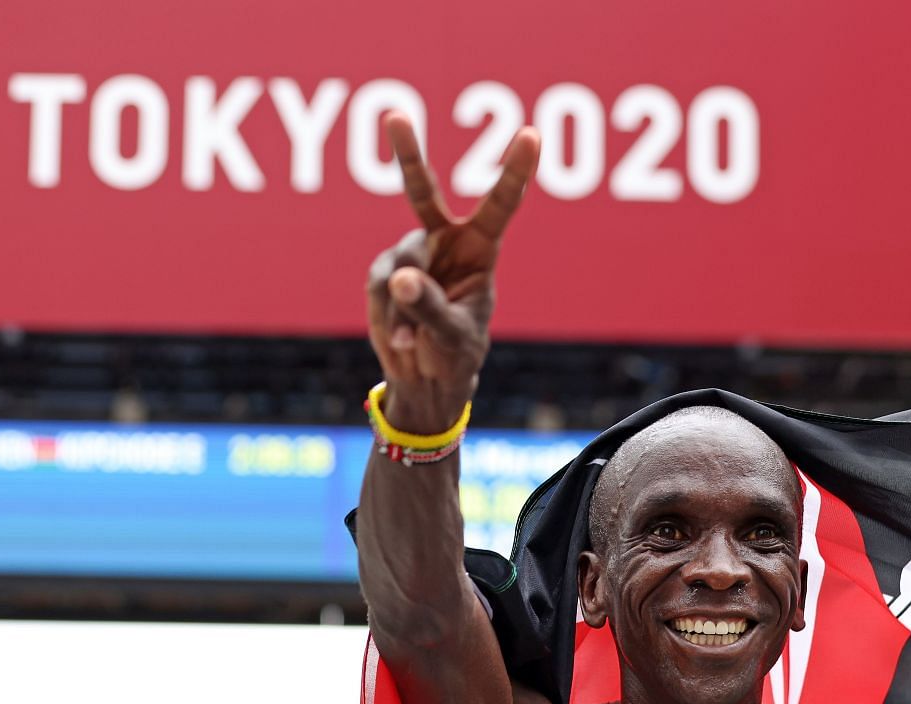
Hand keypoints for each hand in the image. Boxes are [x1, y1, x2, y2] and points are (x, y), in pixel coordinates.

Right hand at [365, 112, 539, 435]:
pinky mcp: (382, 273)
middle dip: (408, 154)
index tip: (531, 135)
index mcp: (480, 249)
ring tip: (413, 340)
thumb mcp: (451, 338)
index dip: (514, 171)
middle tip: (394, 115)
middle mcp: (444, 242)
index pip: (500, 204)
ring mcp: (410, 255)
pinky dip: (388, 318)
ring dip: (404, 308)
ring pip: (399, 264)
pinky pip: (379, 287)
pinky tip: (400, 341)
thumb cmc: (455, 355)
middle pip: (423, 192)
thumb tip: (399, 278)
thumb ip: (429, 309)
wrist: (426, 381)